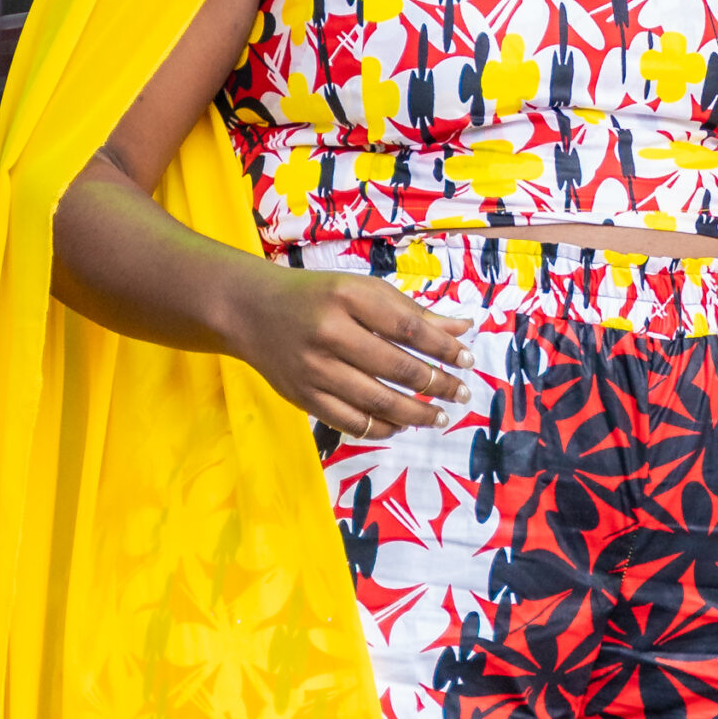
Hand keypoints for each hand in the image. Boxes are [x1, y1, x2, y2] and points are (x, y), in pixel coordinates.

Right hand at [228, 267, 474, 438]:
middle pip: (398, 368)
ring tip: (440, 417)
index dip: (444, 348)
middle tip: (461, 393)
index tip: (467, 360)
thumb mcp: (362, 291)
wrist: (250, 310)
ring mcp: (314, 369)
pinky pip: (352, 422)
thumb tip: (463, 329)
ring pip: (378, 402)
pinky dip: (382, 428)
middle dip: (438, 385)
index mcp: (348, 297)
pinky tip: (401, 425)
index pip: (409, 328)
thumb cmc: (317, 297)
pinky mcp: (303, 397)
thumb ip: (411, 312)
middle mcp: (330, 332)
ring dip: (417, 414)